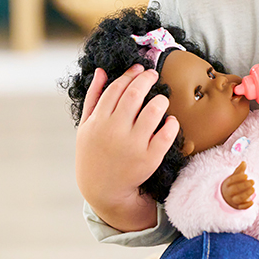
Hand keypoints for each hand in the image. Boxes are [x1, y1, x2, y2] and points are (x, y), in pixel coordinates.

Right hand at [75, 64, 178, 230]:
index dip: (129, 75)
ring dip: (161, 100)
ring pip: (153, 111)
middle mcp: (115, 131)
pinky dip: (172, 123)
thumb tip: (101, 71)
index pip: (116, 89)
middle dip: (147, 79)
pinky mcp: (150, 158)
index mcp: (99, 121)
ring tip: (161, 100)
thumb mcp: (86, 126)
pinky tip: (170, 121)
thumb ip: (93, 97)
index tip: (139, 69)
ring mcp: (133, 145)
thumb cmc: (94, 153)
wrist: (102, 189)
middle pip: (134, 94)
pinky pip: (166, 134)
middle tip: (153, 74)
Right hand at [221, 161, 254, 209]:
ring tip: (253, 189)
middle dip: (244, 185)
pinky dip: (246, 206)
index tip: (246, 175)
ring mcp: (233, 200)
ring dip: (246, 194)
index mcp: (227, 184)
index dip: (239, 178)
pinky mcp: (238, 206)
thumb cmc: (233, 185)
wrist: (226, 197)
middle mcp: (229, 192)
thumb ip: (240, 170)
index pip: (232, 180)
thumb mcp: (234, 177)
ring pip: (238, 199)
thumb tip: (244, 162)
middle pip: (235, 189)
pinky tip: (252, 202)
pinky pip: (241, 207)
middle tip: (253, 181)